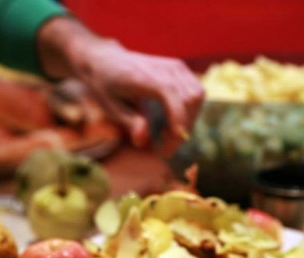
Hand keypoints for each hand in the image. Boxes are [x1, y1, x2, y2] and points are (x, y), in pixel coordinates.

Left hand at [38, 18, 203, 154]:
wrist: (106, 60)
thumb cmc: (106, 86)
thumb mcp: (110, 107)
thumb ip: (129, 122)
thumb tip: (143, 140)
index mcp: (144, 76)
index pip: (171, 94)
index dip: (177, 120)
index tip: (170, 147)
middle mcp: (164, 67)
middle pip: (189, 99)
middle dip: (182, 130)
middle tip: (165, 151)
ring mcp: (175, 66)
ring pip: (197, 97)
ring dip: (188, 122)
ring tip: (166, 138)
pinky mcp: (181, 70)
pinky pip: (196, 93)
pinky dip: (189, 113)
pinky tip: (171, 126)